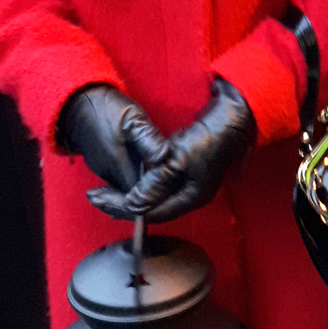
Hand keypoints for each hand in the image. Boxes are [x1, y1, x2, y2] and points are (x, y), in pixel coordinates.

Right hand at [57, 84, 169, 201]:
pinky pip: (119, 179)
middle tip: (170, 180)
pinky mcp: (101, 166)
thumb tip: (165, 158)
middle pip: (134, 194)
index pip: (141, 195)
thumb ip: (149, 139)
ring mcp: (103, 171)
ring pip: (127, 187)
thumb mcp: (132, 118)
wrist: (75, 103)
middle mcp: (109, 174)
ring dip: (142, 183)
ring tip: (161, 172)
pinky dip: (133, 175)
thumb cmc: (106, 108)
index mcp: (118, 165)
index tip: (171, 182)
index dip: (157, 193)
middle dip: (152, 191)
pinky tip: (146, 165)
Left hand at [99, 77, 255, 221]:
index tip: (98, 199)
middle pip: (151, 208)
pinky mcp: (187, 169)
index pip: (150, 212)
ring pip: (154, 197)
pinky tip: (130, 178)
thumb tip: (131, 205)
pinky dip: (142, 184)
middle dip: (122, 205)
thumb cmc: (206, 138)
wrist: (231, 116)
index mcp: (190, 198)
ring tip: (106, 192)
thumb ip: (153, 185)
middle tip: (96, 198)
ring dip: (130, 194)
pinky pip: (159, 184)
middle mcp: (190, 195)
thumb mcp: (176, 161)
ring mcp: (190, 183)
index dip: (122, 207)